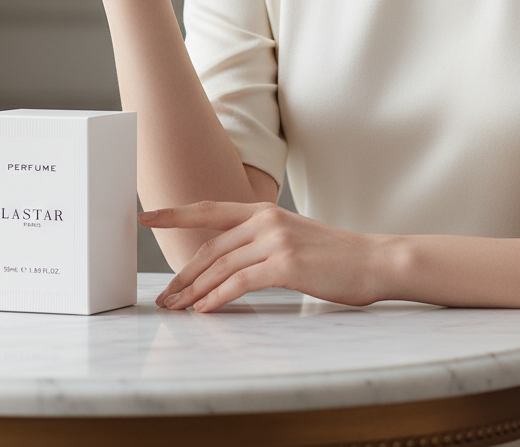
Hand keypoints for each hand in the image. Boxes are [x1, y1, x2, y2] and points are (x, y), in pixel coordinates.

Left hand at [141, 201, 388, 312]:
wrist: (374, 260)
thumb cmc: (333, 256)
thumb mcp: (291, 236)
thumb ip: (258, 241)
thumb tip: (224, 263)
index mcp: (262, 211)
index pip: (208, 210)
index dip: (174, 213)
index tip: (145, 216)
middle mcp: (264, 220)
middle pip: (209, 248)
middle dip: (182, 274)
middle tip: (164, 296)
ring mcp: (275, 240)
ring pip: (221, 267)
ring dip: (194, 291)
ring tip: (177, 308)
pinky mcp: (285, 264)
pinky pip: (240, 283)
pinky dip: (218, 297)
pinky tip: (205, 309)